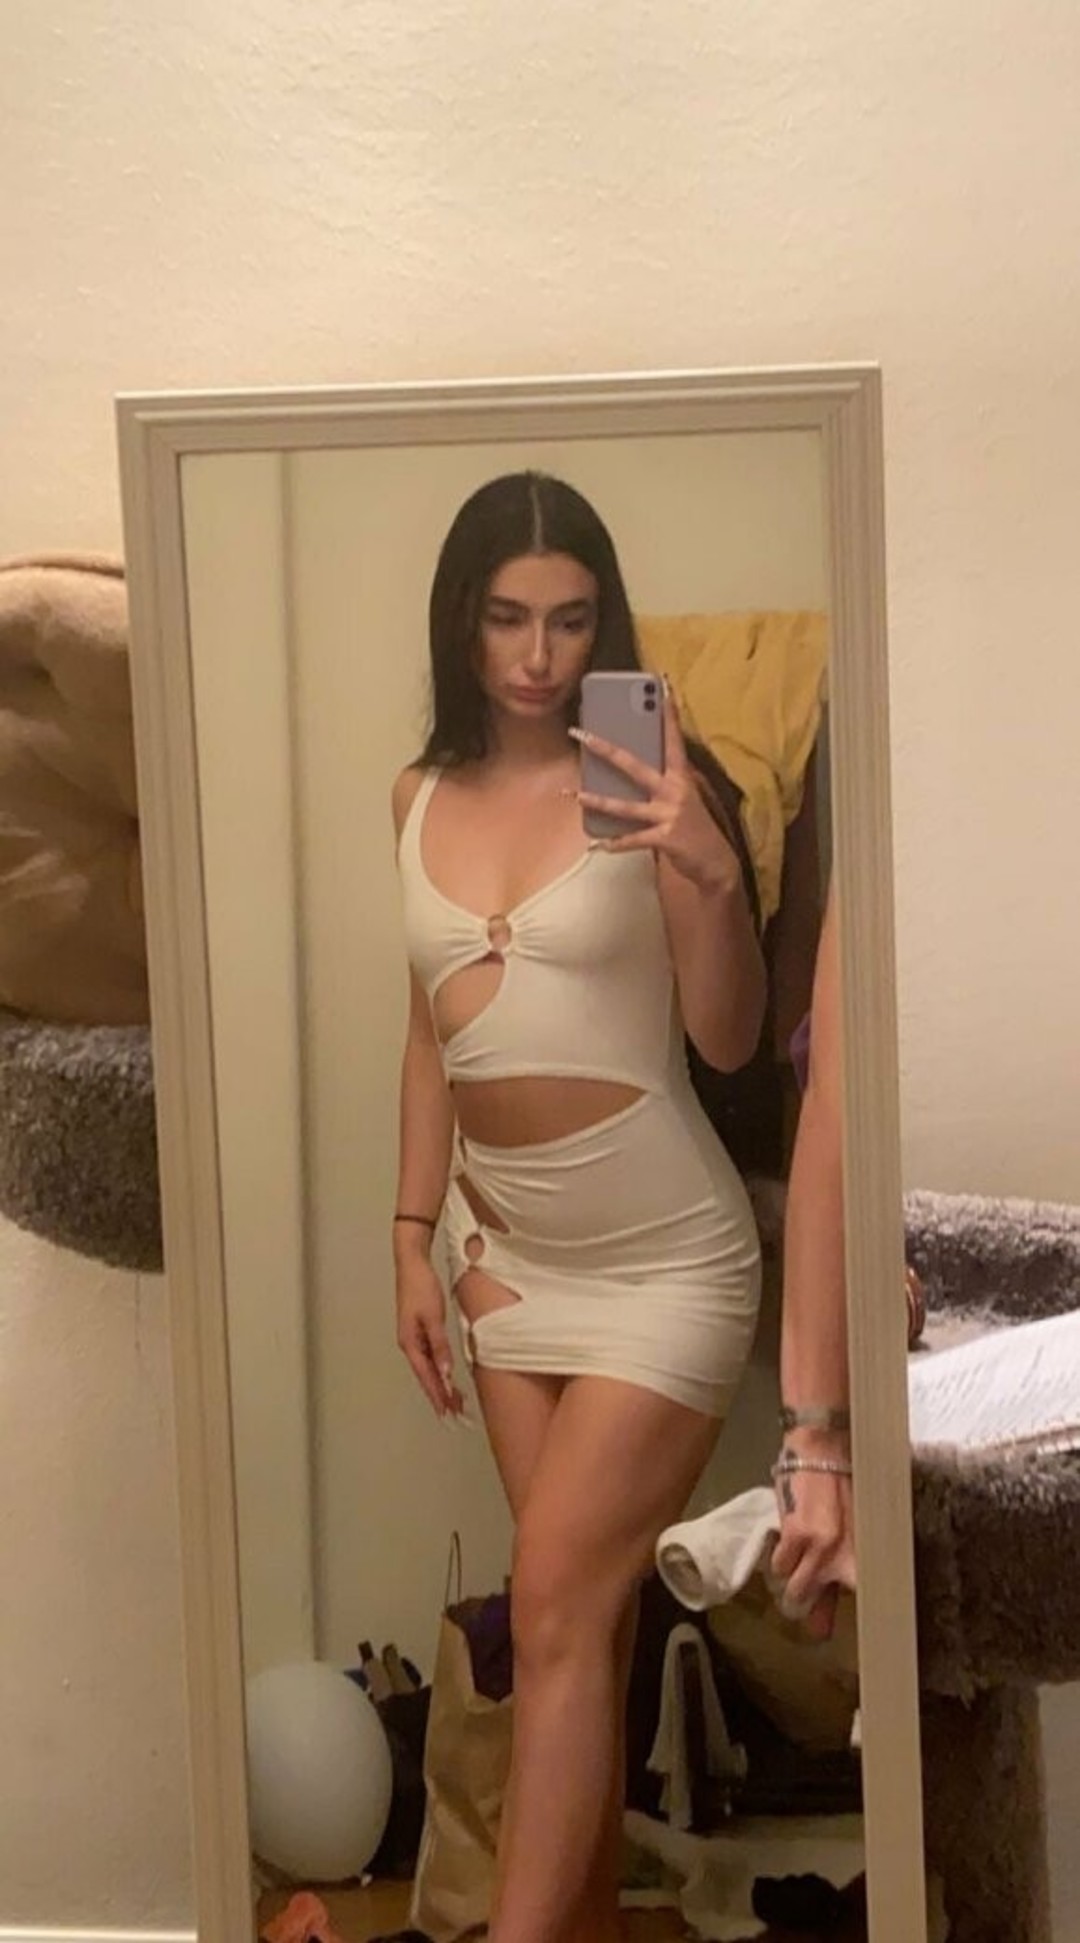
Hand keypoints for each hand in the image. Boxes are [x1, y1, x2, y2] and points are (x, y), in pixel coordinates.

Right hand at [395, 1254, 466, 1419]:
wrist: (412, 1265)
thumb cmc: (420, 1287)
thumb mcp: (433, 1317)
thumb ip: (439, 1345)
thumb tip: (444, 1370)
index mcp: (410, 1343)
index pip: (426, 1376)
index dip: (437, 1395)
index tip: (446, 1411)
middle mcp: (409, 1343)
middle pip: (426, 1375)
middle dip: (440, 1394)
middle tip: (455, 1412)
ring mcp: (413, 1337)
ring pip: (428, 1367)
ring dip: (441, 1383)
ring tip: (454, 1399)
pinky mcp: (419, 1330)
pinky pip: (430, 1356)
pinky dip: (439, 1368)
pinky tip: (445, 1373)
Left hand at [572, 691, 740, 892]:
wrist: (715, 862)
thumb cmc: (694, 826)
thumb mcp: (683, 798)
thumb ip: (663, 782)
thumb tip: (629, 770)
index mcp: (681, 777)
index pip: (673, 740)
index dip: (669, 715)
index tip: (664, 689)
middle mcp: (675, 791)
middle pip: (634, 765)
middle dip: (605, 749)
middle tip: (581, 734)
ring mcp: (669, 814)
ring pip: (626, 806)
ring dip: (597, 801)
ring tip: (574, 795)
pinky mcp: (665, 838)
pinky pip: (632, 839)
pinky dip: (614, 844)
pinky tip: (597, 845)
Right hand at [771, 1454, 856, 1639]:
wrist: (823, 1445)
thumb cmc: (848, 1479)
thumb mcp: (861, 1520)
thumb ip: (854, 1556)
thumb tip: (848, 1586)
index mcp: (863, 1551)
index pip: (864, 1596)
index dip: (856, 1618)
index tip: (844, 1632)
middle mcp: (842, 1555)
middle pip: (819, 1601)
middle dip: (812, 1611)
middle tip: (810, 1616)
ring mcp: (816, 1547)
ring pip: (795, 1588)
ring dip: (793, 1585)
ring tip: (794, 1579)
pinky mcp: (792, 1534)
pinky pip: (780, 1564)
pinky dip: (780, 1560)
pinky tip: (786, 1548)